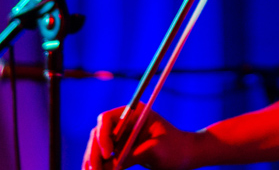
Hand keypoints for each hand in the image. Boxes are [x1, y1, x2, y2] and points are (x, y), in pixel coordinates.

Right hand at [82, 105, 199, 169]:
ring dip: (92, 161)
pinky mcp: (121, 151)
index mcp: (133, 113)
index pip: (107, 119)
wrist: (186, 156)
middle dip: (95, 153)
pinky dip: (99, 167)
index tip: (109, 153)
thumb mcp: (155, 151)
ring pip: (98, 148)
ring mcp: (121, 137)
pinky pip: (104, 159)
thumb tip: (108, 167)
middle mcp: (124, 123)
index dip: (102, 135)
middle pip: (99, 135)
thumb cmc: (175, 149)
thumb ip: (132, 156)